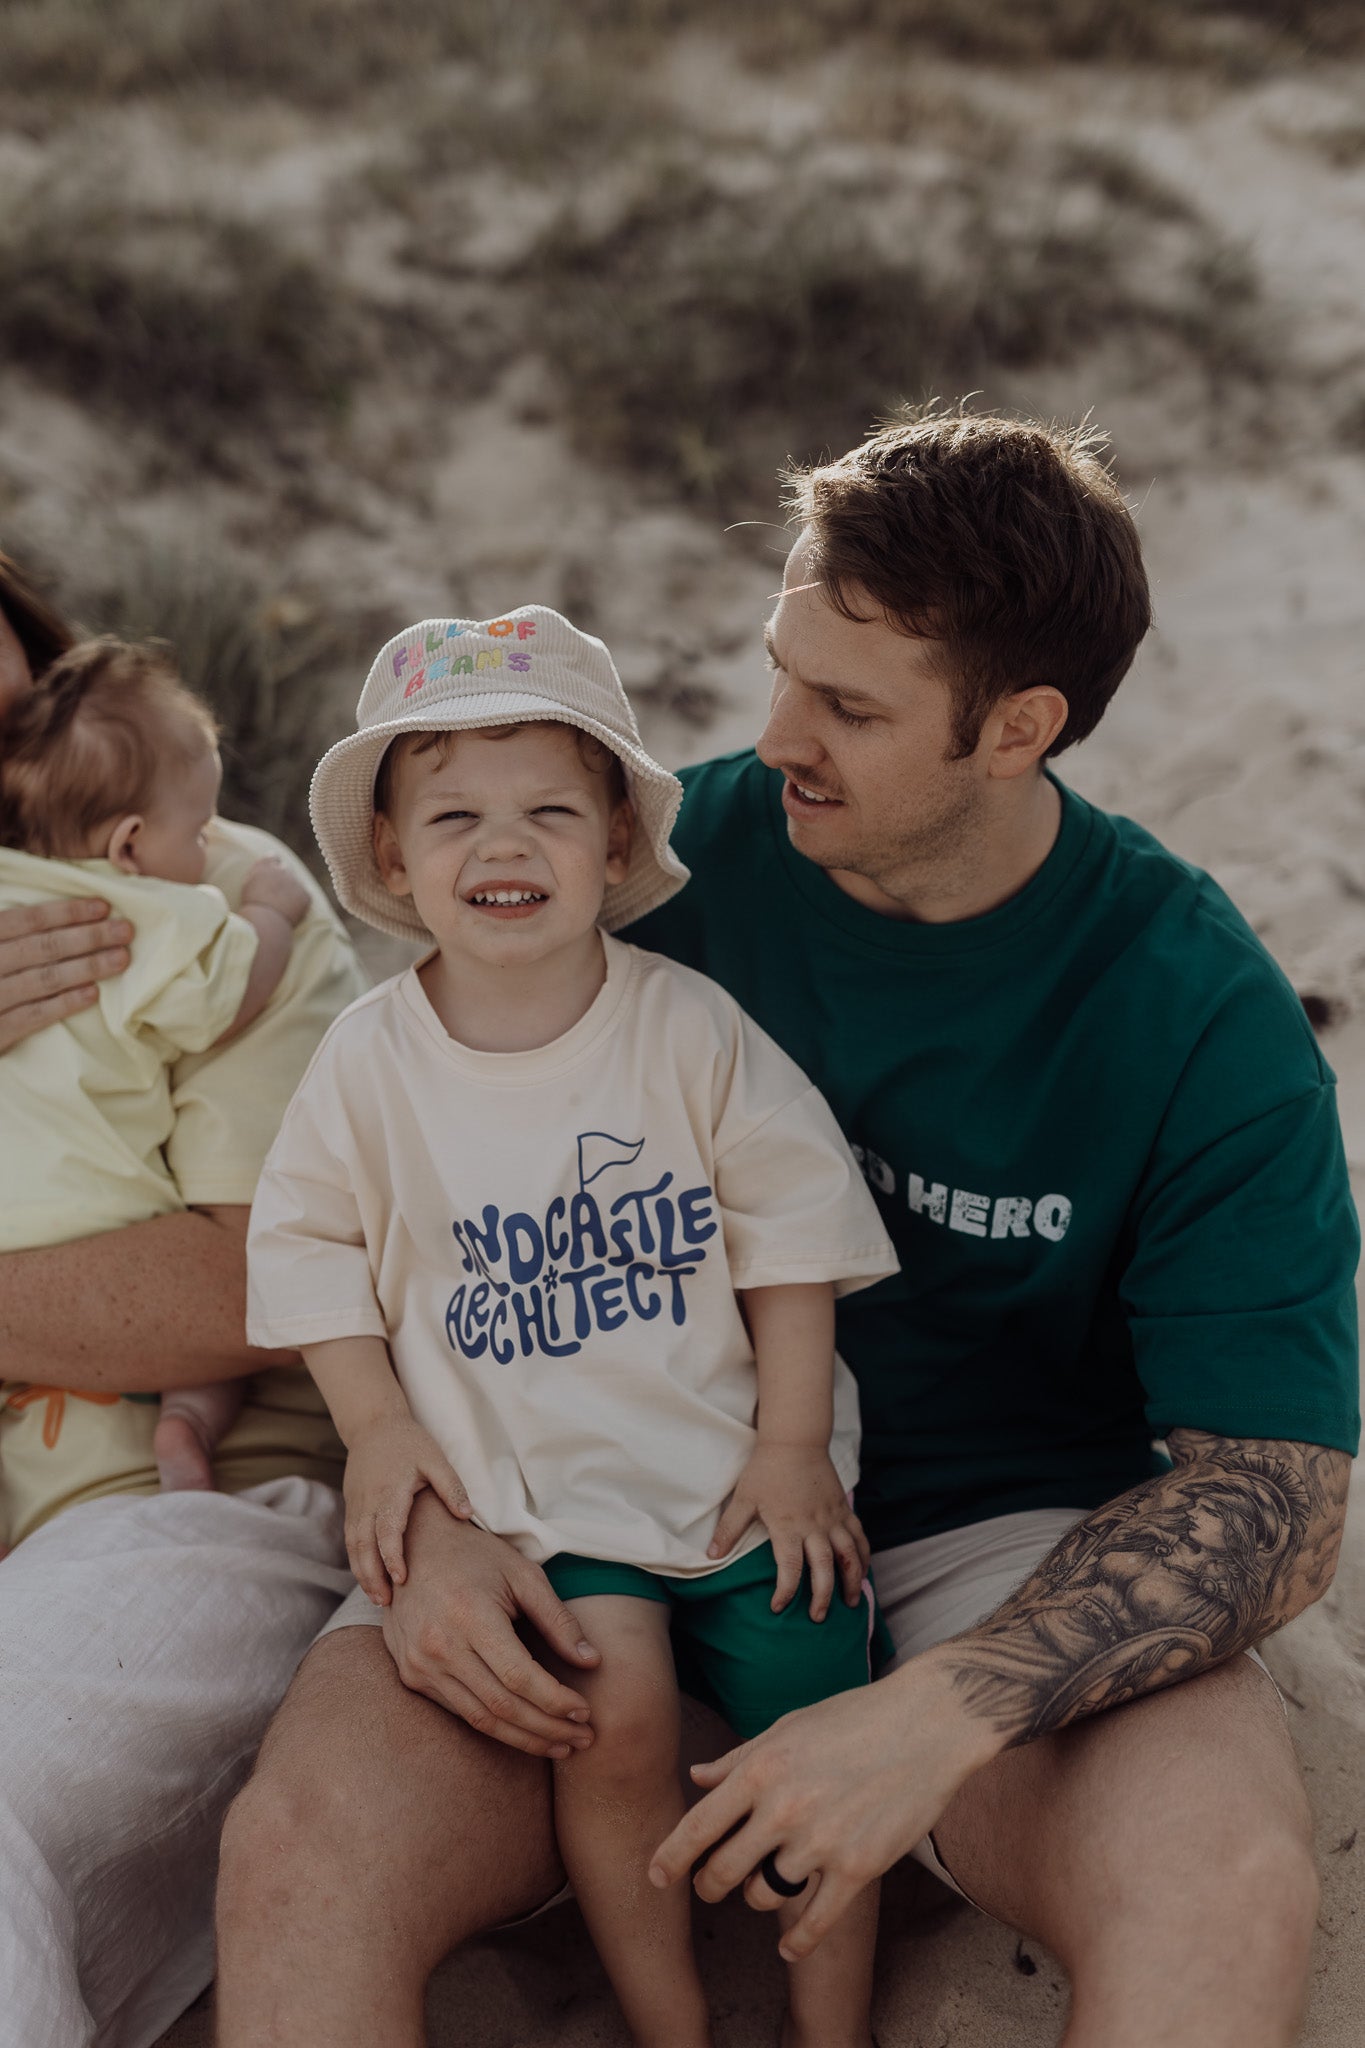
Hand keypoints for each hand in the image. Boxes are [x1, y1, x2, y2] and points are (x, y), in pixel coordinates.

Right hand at [0, 898, 131, 1051]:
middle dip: (88, 937)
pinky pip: (32, 1016)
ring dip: (86, 967)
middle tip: (125, 931)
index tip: (102, 907)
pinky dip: (63, 1003)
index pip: (26, 920)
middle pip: (41, 947)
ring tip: (121, 959)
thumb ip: (8, 931)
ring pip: (42, 979)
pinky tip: (92, 994)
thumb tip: (45, 907)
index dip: (66, 912)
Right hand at [240, 856, 309, 926]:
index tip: (273, 874)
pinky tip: (290, 912)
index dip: (274, 865)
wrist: (264, 922)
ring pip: (296, 883)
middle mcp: (282, 870)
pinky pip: (304, 896)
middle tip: (276, 893)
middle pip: (285, 869)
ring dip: (291, 890)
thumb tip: (270, 859)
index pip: (273, 858)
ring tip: (281, 905)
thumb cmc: (251, 906)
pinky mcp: (305, 895)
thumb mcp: (248, 884)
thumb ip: (259, 871)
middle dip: (283, 878)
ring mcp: (295, 882)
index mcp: (265, 865)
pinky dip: (299, 903)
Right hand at [343, 1415, 472, 1602]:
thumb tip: (467, 1516)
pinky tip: (370, 1579)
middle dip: (372, 1576)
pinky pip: (350, 1540)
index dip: (392, 1555)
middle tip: (385, 1603)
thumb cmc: (409, 1443)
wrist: (373, 1426)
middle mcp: (369, 1502)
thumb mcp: (435, 1458)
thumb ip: (451, 1487)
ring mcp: (356, 1506)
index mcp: (390, 1491)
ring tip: (377, 1599)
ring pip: (353, 1546)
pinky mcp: (352, 1508)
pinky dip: (357, 1562)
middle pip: (363, 1545)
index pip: (387, 1529)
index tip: (402, 1578)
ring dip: (362, 1573)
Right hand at [381, 1493, 600, 1758]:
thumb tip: (593, 1662)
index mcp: (470, 1616)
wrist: (412, 1546)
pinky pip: (459, 1712)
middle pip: (502, 1707)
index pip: (519, 1677)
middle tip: (584, 1739)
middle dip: (548, 1729)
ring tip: (561, 1745)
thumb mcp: (523, 1574)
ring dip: (525, 1739)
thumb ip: (558, 1619)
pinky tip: (524, 1731)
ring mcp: (420, 1664)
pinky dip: (495, 1727)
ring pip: (480, 1719)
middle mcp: (439, 1645)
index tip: (586, 1713)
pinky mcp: (411, 1675)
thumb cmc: (476, 1556)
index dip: (556, 1701)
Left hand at [649, 1648, 998, 1959]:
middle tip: (709, 1887)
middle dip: (708, 1885)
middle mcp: (784, 1808)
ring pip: (764, 1895)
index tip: (656, 1876)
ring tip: (766, 1885)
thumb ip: (739, 1759)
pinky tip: (788, 1949)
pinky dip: (796, 1943)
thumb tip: (697, 1778)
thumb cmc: (854, 1718)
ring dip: (757, 1896)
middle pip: (723, 1871)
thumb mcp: (788, 1727)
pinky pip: (814, 1922)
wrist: (927, 1724)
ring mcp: (821, 1842)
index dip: (671, 1858)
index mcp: (761, 1769)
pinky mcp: (858, 1867)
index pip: (699, 1826)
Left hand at [709, 1442, 869, 1619]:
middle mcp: (814, 1526)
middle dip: (823, 1596)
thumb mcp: (743, 1498)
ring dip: (852, 1580)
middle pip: (825, 1568)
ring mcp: (833, 1518)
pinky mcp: (844, 1509)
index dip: (785, 1592)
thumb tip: (711, 1555)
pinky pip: (859, 1537)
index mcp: (788, 1526)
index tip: (778, 1607)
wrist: (796, 1439)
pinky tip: (862, 1570)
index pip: (791, 1568)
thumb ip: (729, 1529)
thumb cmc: (766, 1469)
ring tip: (850, 1602)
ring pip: (849, 1556)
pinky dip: (864, 1556)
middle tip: (818, 1617)